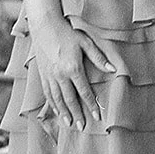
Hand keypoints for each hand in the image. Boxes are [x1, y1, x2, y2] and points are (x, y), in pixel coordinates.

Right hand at [27, 13, 121, 131]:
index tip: (97, 116)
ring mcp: (49, 76)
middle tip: (82, 127)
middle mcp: (60, 75)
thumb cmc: (68, 33)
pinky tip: (56, 111)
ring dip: (63, 113)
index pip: (84, 92)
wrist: (45, 26)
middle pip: (69, 100)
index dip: (91, 105)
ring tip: (69, 124)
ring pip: (57, 99)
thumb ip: (98, 58)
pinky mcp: (42, 74)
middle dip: (77, 114)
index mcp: (73, 68)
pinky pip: (47, 93)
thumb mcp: (86, 43)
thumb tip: (113, 69)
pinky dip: (52, 104)